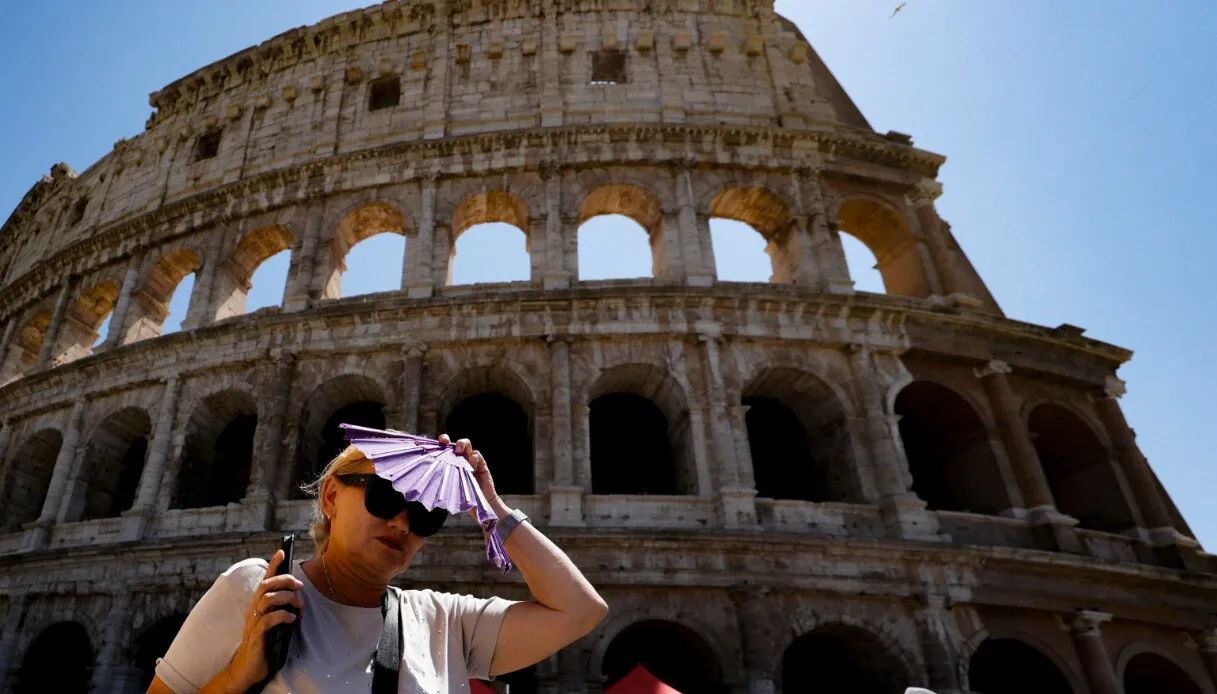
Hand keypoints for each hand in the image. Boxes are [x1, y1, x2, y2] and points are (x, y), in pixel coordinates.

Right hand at [224, 549, 304, 688]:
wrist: (248, 668)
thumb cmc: (264, 643)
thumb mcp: (274, 623)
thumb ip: (282, 610)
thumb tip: (299, 600)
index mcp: (258, 606)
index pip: (264, 581)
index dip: (272, 565)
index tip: (281, 552)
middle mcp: (253, 611)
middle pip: (266, 586)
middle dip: (285, 581)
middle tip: (300, 586)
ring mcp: (254, 623)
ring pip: (267, 600)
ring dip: (286, 598)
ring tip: (299, 605)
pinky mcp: (256, 636)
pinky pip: (268, 620)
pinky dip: (282, 615)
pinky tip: (291, 619)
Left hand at [438, 434, 503, 517]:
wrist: (479, 504)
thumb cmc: (461, 496)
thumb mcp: (448, 486)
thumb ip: (441, 478)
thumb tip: (425, 476)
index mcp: (448, 462)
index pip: (441, 450)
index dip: (436, 445)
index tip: (430, 445)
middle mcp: (458, 458)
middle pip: (452, 443)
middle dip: (447, 440)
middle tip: (444, 442)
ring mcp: (469, 459)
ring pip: (466, 444)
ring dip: (462, 444)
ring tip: (458, 451)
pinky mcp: (480, 463)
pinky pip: (476, 455)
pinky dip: (473, 458)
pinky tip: (471, 466)